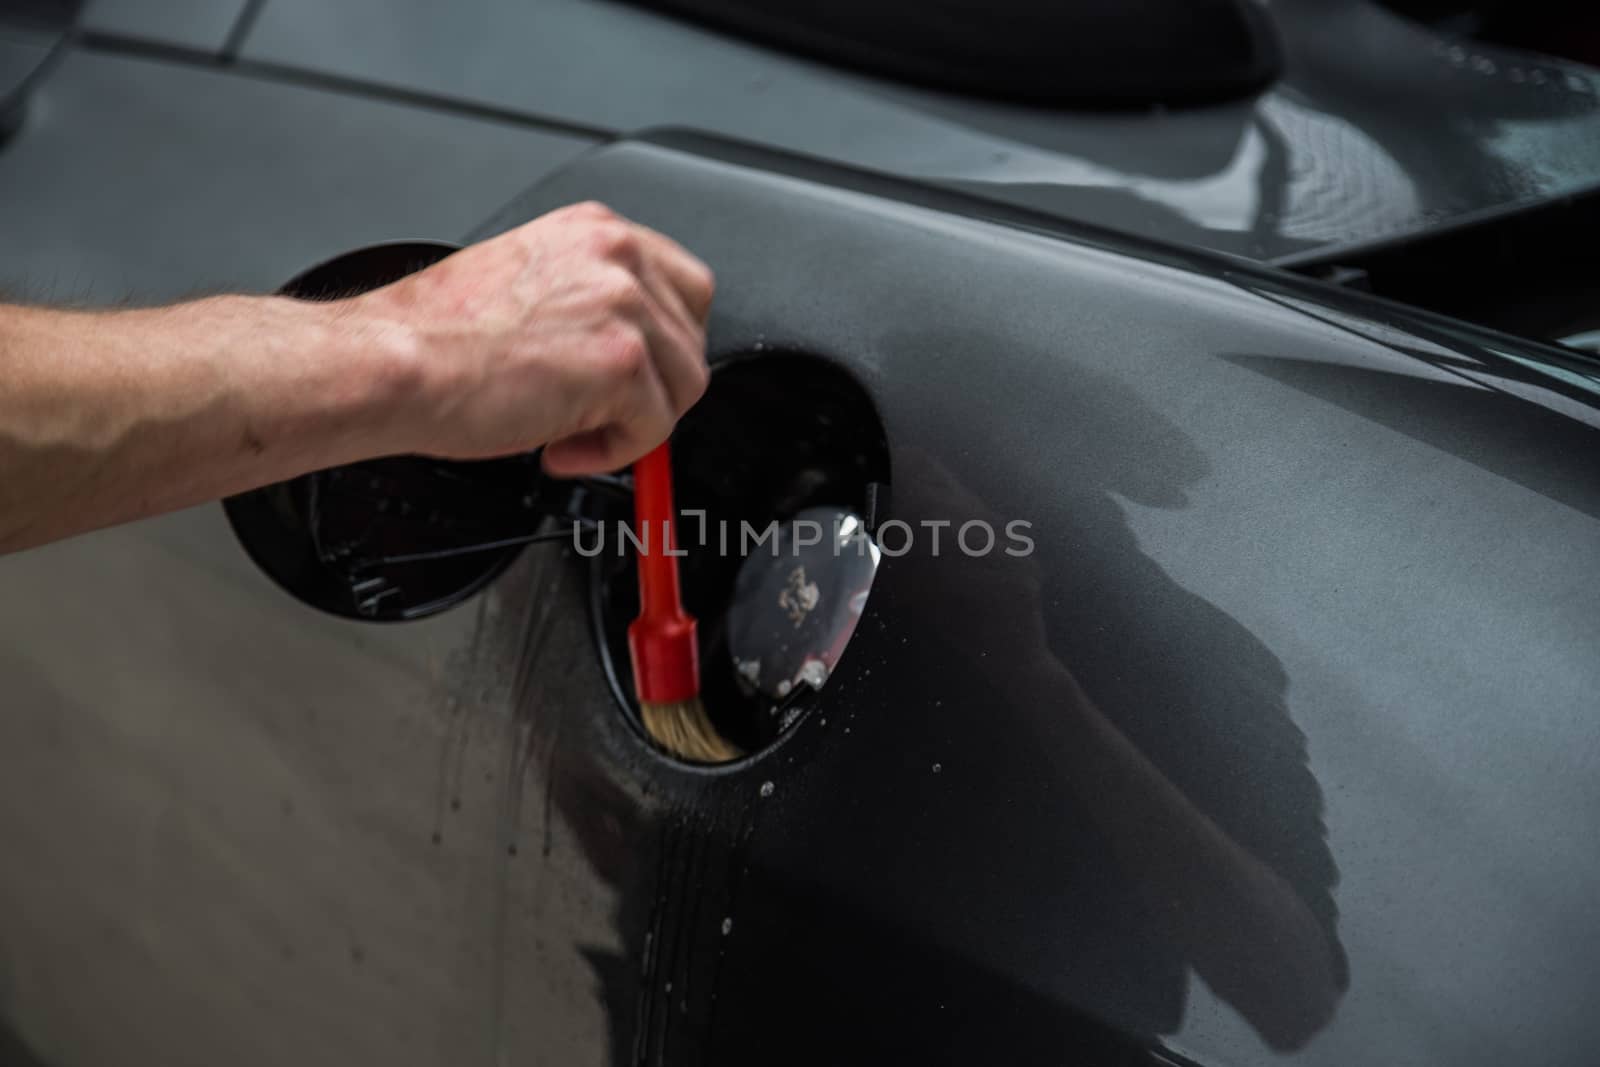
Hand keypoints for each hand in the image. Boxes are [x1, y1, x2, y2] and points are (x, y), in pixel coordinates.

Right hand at [357, 201, 713, 474]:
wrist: (396, 361)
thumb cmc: (437, 332)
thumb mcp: (529, 281)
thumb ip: (587, 301)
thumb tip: (629, 349)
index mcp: (595, 231)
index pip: (682, 286)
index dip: (664, 341)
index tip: (637, 374)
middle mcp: (618, 258)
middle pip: (691, 338)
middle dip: (654, 386)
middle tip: (601, 410)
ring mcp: (626, 308)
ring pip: (683, 387)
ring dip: (632, 422)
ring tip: (570, 430)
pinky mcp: (623, 364)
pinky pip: (655, 430)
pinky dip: (612, 452)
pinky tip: (560, 445)